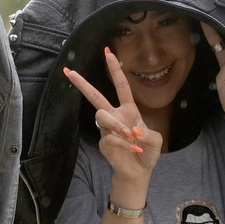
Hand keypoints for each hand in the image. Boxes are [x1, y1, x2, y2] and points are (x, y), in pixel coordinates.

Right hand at [63, 49, 162, 181]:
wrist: (139, 171)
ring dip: (119, 126)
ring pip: (103, 116)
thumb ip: (147, 134)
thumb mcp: (155, 140)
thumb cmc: (146, 152)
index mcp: (128, 110)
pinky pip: (110, 137)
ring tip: (132, 137)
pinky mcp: (103, 142)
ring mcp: (107, 129)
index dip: (115, 69)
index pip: (121, 86)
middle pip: (96, 97)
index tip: (108, 52)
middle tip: (69, 71)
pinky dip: (124, 144)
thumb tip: (133, 131)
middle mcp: (115, 116)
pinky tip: (133, 149)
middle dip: (82, 84)